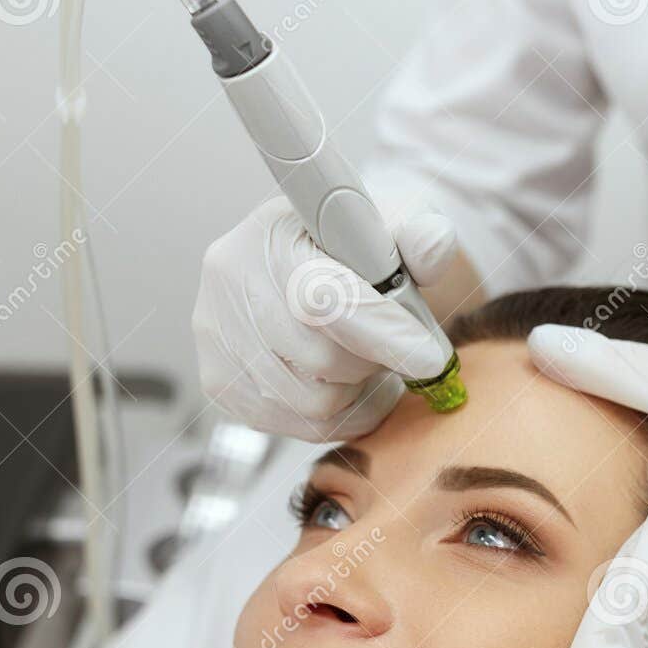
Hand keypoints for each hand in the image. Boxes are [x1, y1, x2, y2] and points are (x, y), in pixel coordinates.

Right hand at [193, 195, 456, 440]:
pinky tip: (348, 382)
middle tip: (394, 344)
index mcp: (274, 231)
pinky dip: (340, 415)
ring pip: (312, 402)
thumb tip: (432, 246)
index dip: (384, 334)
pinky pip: (297, 426)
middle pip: (321, 359)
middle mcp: (230, 279)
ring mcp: (216, 334)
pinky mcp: (219, 381)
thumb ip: (423, 235)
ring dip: (359, 391)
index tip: (430, 359)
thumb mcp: (402, 221)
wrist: (316, 257)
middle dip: (375, 360)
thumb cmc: (362, 243)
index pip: (325, 297)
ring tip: (369, 359)